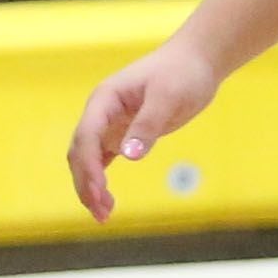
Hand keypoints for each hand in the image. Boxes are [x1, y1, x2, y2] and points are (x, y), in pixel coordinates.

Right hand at [67, 37, 220, 222]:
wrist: (196, 62)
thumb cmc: (182, 73)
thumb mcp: (168, 97)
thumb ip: (147, 125)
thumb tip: (129, 156)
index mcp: (104, 99)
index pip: (86, 136)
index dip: (89, 166)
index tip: (99, 191)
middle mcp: (101, 113)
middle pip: (80, 153)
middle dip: (85, 183)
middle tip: (101, 213)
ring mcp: (110, 125)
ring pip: (88, 161)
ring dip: (90, 187)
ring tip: (104, 215)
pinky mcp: (122, 135)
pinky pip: (103, 162)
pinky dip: (101, 182)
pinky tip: (107, 202)